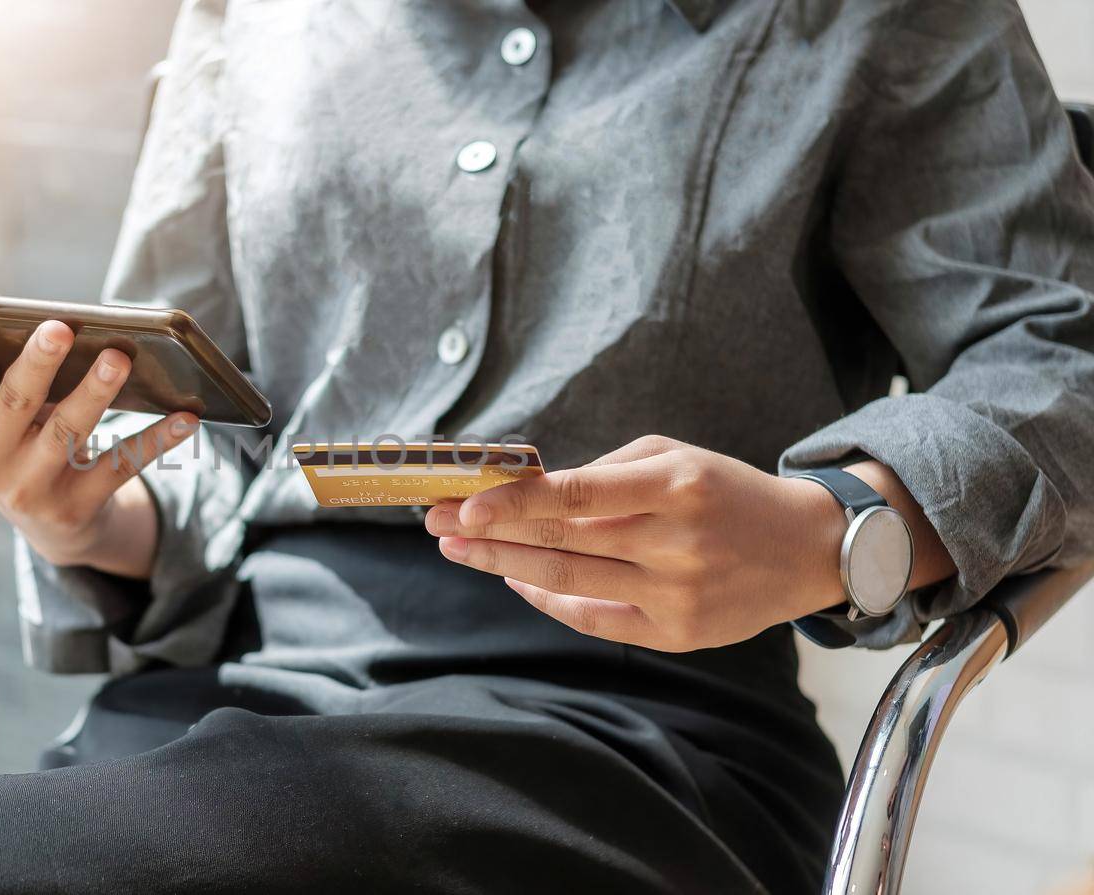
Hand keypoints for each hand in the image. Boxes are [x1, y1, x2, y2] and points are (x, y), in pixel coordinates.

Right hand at [0, 287, 197, 575]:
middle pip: (16, 401)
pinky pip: (119, 466)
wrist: (46, 526)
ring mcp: (28, 489)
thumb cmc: (22, 442)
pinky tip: (185, 417)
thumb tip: (63, 327)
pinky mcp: (74, 508)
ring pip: (67, 432)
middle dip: (38, 363)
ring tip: (119, 358)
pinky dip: (155, 440)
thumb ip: (10, 377)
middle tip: (60, 327)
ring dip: (95, 393)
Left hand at [425, 435, 852, 650]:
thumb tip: (525, 492)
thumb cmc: (725, 491)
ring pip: (568, 582)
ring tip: (459, 550)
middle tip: (437, 523)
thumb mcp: (674, 456)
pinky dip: (546, 599)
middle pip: (561, 542)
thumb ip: (603, 472)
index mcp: (678, 486)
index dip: (514, 502)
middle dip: (489, 533)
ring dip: (503, 567)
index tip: (464, 506)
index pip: (578, 495)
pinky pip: (593, 618)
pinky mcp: (678, 633)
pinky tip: (514, 581)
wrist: (807, 549)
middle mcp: (678, 543)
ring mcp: (678, 594)